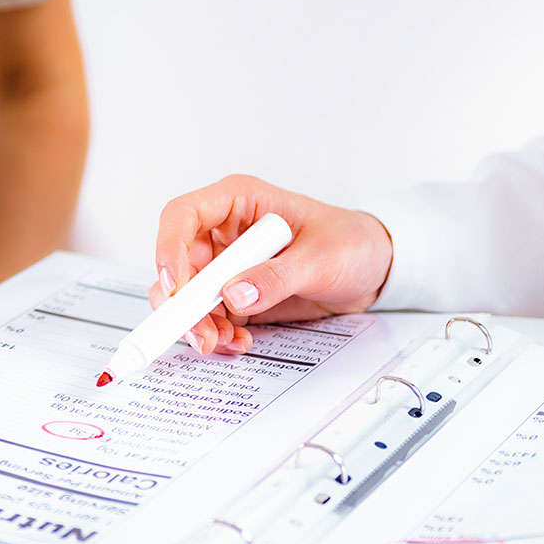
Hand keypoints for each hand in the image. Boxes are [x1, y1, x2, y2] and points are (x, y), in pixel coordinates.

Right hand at [148, 175, 392, 354]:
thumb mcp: (321, 258)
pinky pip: (209, 315)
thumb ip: (278, 276)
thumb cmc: (352, 243)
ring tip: (223, 341)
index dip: (169, 248)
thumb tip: (234, 294)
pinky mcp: (235, 293)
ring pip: (187, 295)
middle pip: (177, 263)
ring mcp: (227, 264)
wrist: (374, 270)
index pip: (183, 215)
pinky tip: (239, 340)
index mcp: (239, 202)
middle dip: (181, 302)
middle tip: (197, 332)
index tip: (175, 286)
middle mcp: (224, 231)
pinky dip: (216, 332)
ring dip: (197, 323)